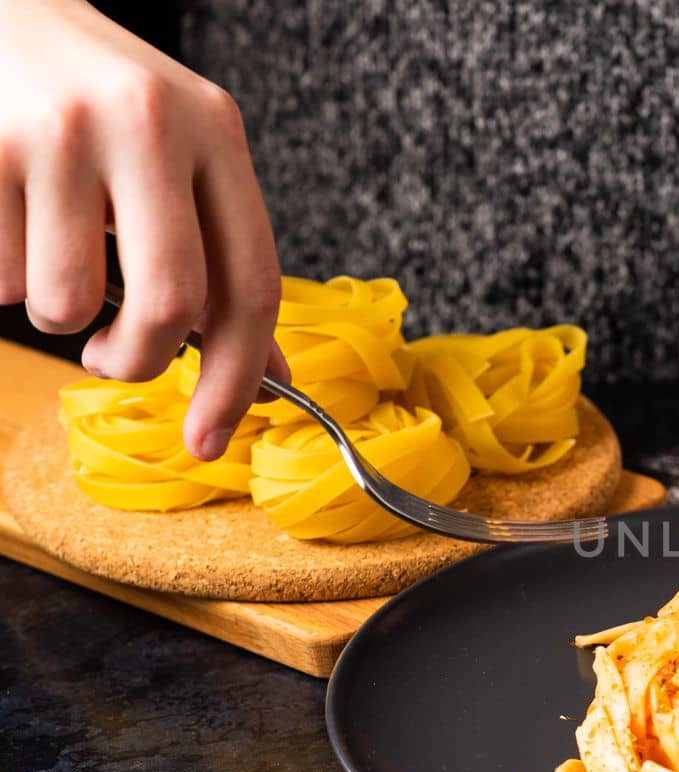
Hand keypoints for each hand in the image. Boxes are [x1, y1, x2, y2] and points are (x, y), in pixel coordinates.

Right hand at [0, 0, 286, 459]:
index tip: (212, 437)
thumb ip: (223, 258)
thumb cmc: (100, 104)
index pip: (252, 284)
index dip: (240, 379)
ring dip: (57, 312)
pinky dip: (1, 272)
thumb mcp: (182, 160)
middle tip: (114, 358)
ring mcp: (63, 132)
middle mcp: (150, 125)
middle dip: (140, 361)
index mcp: (217, 132)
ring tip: (49, 253)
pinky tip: (10, 215)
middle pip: (171, 306)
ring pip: (69, 303)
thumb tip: (267, 374)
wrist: (2, 8)